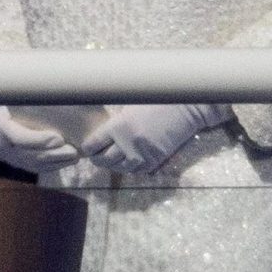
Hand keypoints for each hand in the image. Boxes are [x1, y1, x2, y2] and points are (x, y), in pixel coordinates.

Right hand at [0, 105, 80, 172]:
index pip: (19, 137)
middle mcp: (2, 146)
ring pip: (36, 165)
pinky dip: (55, 166)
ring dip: (58, 161)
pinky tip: (68, 161)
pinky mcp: (21, 165)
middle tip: (73, 150)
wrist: (7, 113)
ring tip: (75, 156)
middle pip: (30, 155)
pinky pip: (39, 169)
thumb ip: (30, 97)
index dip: (39, 140)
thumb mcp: (18, 97)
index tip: (59, 138)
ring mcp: (11, 158)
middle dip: (54, 154)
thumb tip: (48, 84)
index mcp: (0, 126)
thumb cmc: (18, 100)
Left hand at [80, 103, 231, 173]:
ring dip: (114, 165)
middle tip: (96, 156)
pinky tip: (128, 161)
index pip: (93, 145)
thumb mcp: (129, 108)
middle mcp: (127, 144)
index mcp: (118, 126)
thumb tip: (101, 132)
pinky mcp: (155, 161)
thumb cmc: (155, 101)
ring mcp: (142, 155)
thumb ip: (116, 122)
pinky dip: (131, 168)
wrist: (184, 108)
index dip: (89, 148)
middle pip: (104, 160)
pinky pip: (137, 171)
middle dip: (98, 159)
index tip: (88, 147)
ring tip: (111, 160)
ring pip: (120, 168)